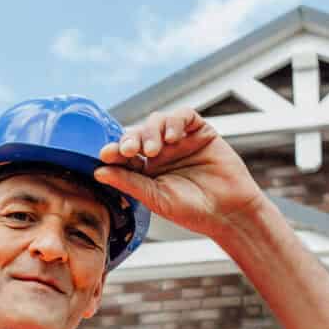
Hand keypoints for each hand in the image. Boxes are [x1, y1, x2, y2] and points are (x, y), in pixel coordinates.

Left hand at [95, 107, 271, 238]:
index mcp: (145, 170)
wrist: (229, 212)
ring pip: (157, 122)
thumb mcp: (156, 198)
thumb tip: (98, 172)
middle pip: (138, 134)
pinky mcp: (200, 131)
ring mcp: (179, 140)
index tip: (106, 155)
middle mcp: (160, 152)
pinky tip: (173, 138)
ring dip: (151, 132)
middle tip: (129, 151)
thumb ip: (128, 183)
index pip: (124, 154)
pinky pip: (183, 116)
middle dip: (131, 139)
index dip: (114, 151)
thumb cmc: (192, 211)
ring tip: (154, 150)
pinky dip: (175, 122)